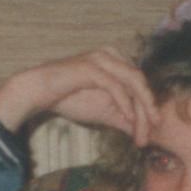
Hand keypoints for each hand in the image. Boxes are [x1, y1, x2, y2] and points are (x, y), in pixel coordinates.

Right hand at [0, 49, 157, 143]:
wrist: (39, 92)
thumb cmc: (69, 98)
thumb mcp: (103, 112)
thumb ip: (124, 119)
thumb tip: (145, 134)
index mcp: (117, 61)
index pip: (141, 86)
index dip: (148, 110)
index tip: (150, 135)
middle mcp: (113, 55)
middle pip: (140, 84)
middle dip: (148, 111)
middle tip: (151, 135)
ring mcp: (102, 59)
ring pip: (132, 83)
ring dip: (140, 110)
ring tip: (143, 131)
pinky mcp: (92, 67)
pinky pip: (116, 86)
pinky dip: (124, 103)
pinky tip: (128, 119)